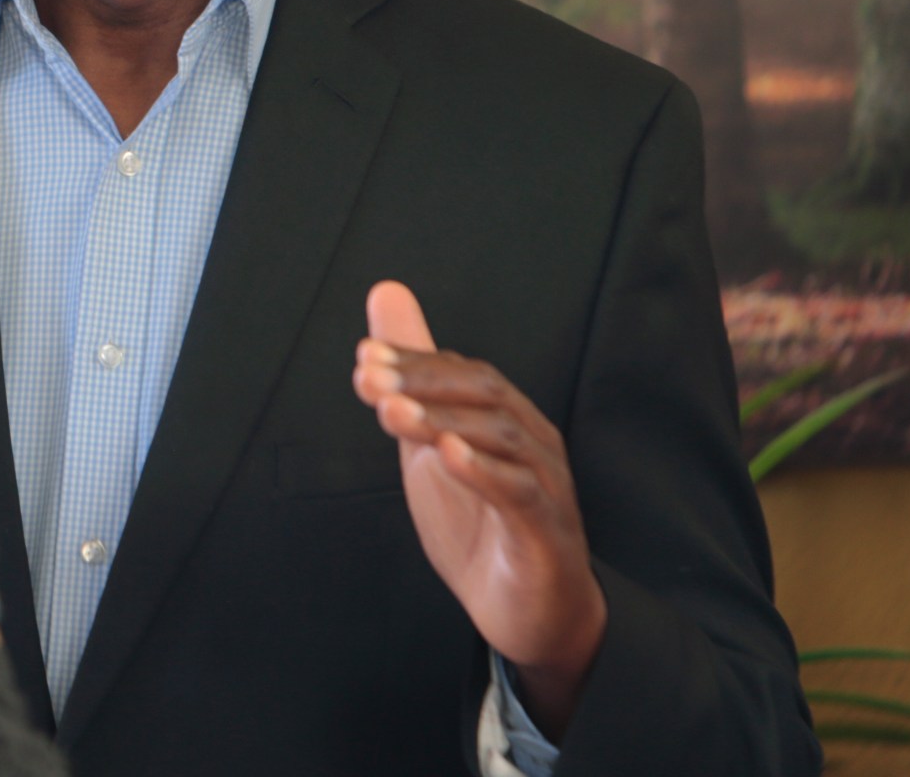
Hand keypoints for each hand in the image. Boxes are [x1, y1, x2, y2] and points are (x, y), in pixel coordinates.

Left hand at [350, 279, 605, 737]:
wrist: (531, 616)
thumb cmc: (482, 526)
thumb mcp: (432, 446)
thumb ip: (413, 381)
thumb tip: (386, 293)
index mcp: (506, 420)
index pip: (464, 373)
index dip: (415, 361)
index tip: (364, 356)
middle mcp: (532, 443)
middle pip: (484, 393)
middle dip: (422, 381)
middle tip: (367, 377)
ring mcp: (545, 486)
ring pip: (499, 437)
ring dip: (441, 419)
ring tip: (390, 411)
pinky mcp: (546, 533)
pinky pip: (519, 494)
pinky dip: (483, 471)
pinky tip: (446, 456)